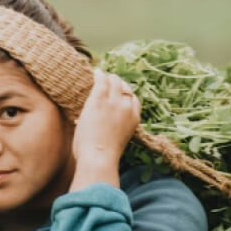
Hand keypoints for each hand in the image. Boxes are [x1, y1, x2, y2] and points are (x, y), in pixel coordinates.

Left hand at [69, 69, 140, 190]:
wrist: (99, 158)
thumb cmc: (103, 158)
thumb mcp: (117, 142)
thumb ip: (115, 131)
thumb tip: (103, 129)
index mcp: (134, 119)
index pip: (134, 100)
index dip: (126, 95)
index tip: (118, 94)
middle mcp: (127, 108)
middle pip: (125, 88)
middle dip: (117, 84)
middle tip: (108, 82)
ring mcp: (114, 102)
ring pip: (114, 81)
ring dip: (108, 78)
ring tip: (101, 76)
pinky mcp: (99, 100)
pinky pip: (101, 81)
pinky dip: (99, 75)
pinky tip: (95, 72)